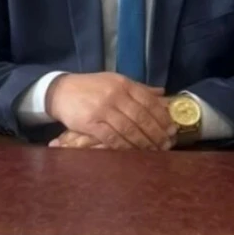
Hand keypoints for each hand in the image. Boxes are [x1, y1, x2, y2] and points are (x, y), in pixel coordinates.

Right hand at [46, 73, 175, 149]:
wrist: (62, 91)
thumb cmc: (92, 87)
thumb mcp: (115, 81)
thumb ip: (139, 89)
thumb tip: (162, 94)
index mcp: (124, 84)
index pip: (149, 101)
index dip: (162, 117)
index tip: (172, 129)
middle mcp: (115, 95)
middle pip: (141, 116)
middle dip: (156, 132)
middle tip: (166, 144)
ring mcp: (103, 109)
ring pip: (129, 128)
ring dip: (143, 142)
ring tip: (154, 151)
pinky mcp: (91, 123)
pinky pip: (112, 137)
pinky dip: (124, 146)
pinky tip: (133, 152)